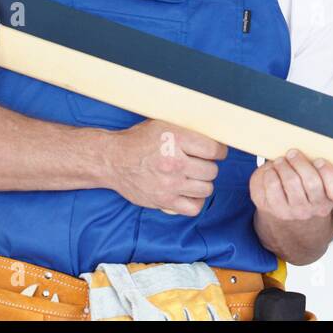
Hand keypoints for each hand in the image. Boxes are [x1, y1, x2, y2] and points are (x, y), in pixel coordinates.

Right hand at [105, 120, 226, 215]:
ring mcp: (169, 184)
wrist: (113, 160)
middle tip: (198, 163)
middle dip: (208, 166)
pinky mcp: (163, 201)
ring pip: (206, 189)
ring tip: (193, 176)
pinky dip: (195, 201)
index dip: (219, 151)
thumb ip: (190, 130)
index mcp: (177, 140)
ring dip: (202, 183)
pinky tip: (189, 192)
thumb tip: (217, 135)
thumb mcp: (165, 124)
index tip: (215, 152)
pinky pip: (193, 207)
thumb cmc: (139, 141)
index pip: (215, 150)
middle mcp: (174, 163)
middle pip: (212, 171)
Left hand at [249, 150, 332, 221]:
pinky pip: (271, 186)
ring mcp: (295, 212)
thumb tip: (309, 145)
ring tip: (281, 161)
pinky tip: (271, 171)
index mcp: (331, 198)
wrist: (288, 210)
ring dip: (283, 165)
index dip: (328, 172)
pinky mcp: (275, 210)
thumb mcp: (318, 176)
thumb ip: (319, 164)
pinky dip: (269, 173)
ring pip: (290, 182)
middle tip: (292, 153)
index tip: (319, 160)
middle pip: (311, 182)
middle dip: (300, 162)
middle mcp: (315, 208)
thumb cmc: (304, 185)